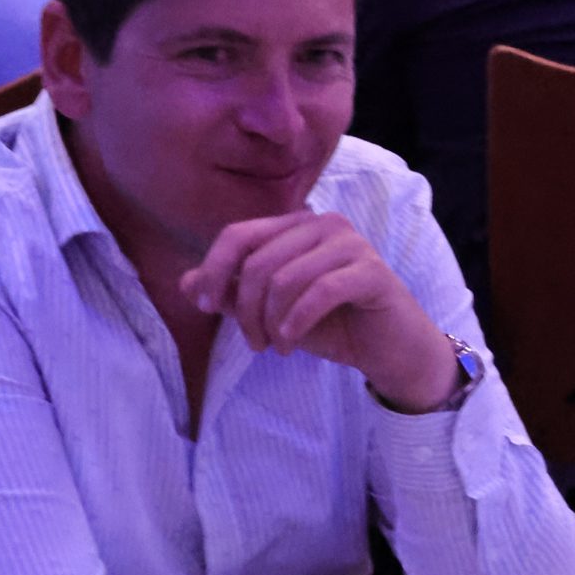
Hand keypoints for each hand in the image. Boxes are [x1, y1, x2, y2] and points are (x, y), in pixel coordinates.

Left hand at [179, 211, 459, 411]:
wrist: (389, 350)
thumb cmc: (332, 325)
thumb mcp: (271, 312)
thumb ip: (232, 294)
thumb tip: (185, 282)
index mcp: (298, 225)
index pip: (239, 234)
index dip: (213, 268)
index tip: (204, 305)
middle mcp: (325, 224)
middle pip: (258, 261)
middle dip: (245, 309)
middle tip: (254, 343)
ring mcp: (352, 244)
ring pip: (284, 278)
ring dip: (270, 322)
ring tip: (276, 346)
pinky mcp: (371, 271)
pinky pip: (318, 292)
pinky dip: (296, 323)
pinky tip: (291, 344)